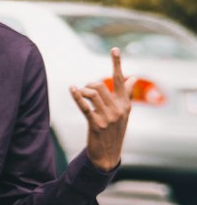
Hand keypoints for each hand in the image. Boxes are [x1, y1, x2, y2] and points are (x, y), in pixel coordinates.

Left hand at [70, 46, 131, 172]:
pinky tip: (71, 89)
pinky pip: (85, 106)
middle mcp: (118, 109)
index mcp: (125, 104)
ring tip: (79, 94)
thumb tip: (133, 77)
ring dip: (82, 91)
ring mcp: (107, 117)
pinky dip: (77, 95)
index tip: (115, 49)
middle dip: (89, 84)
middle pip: (100, 85)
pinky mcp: (96, 124)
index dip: (117, 63)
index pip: (121, 79)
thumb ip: (126, 95)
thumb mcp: (124, 113)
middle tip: (84, 90)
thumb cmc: (114, 131)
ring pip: (92, 93)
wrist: (108, 155)